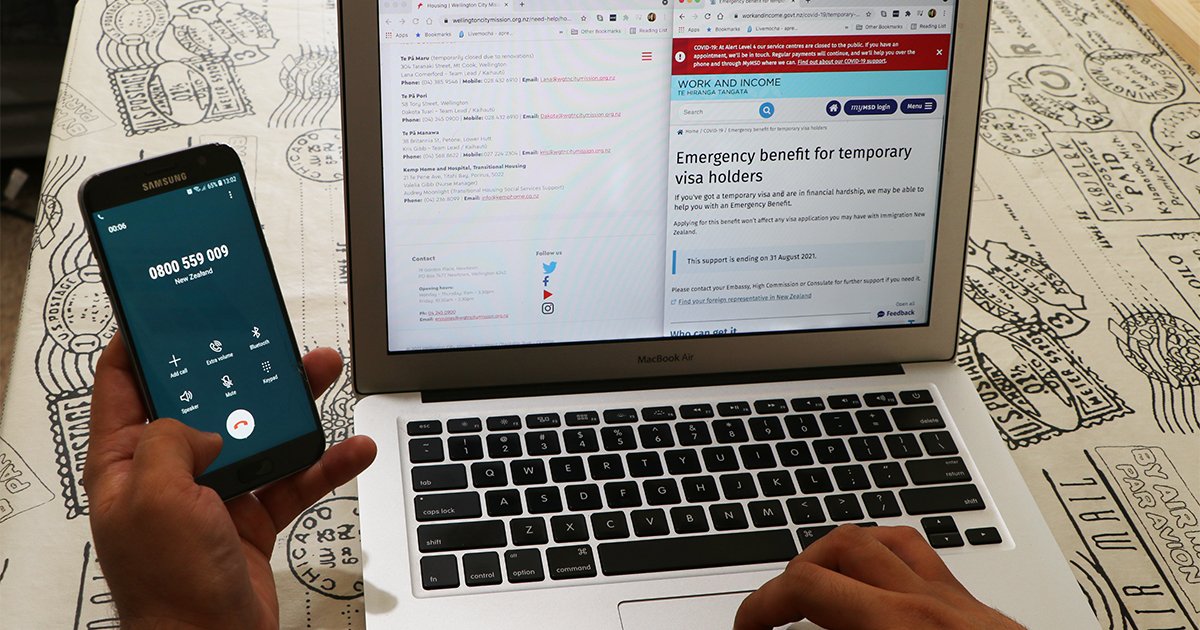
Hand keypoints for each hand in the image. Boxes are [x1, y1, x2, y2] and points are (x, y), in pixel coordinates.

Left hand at [84, 333, 376, 629]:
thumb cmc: (170, 587)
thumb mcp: (156, 497)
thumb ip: (172, 441)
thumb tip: (205, 423)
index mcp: (127, 464)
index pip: (124, 386)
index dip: (144, 344)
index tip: (169, 310)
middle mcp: (169, 475)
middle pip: (208, 402)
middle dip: (242, 366)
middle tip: (269, 337)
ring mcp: (213, 496)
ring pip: (259, 433)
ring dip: (295, 406)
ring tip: (322, 374)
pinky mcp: (252, 517)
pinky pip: (294, 477)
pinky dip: (325, 462)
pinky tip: (351, 447)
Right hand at [734, 525, 1025, 629]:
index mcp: (900, 628)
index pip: (808, 586)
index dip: (761, 605)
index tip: (748, 626)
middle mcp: (932, 606)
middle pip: (843, 546)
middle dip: (796, 572)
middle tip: (776, 610)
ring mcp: (963, 605)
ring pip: (888, 540)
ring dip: (844, 555)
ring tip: (821, 583)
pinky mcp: (984, 617)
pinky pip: (927, 562)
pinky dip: (890, 561)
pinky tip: (878, 588)